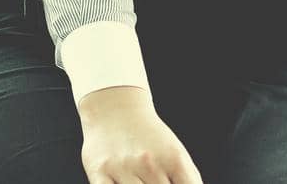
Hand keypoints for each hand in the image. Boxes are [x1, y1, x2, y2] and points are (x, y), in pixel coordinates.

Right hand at [78, 86, 202, 183]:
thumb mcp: (175, 153)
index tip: (174, 183)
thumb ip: (187, 178)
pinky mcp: (99, 173)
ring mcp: (123, 169)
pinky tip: (120, 182)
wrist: (116, 109)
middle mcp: (149, 163)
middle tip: (155, 179)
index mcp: (173, 159)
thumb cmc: (149, 137)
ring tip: (140, 179)